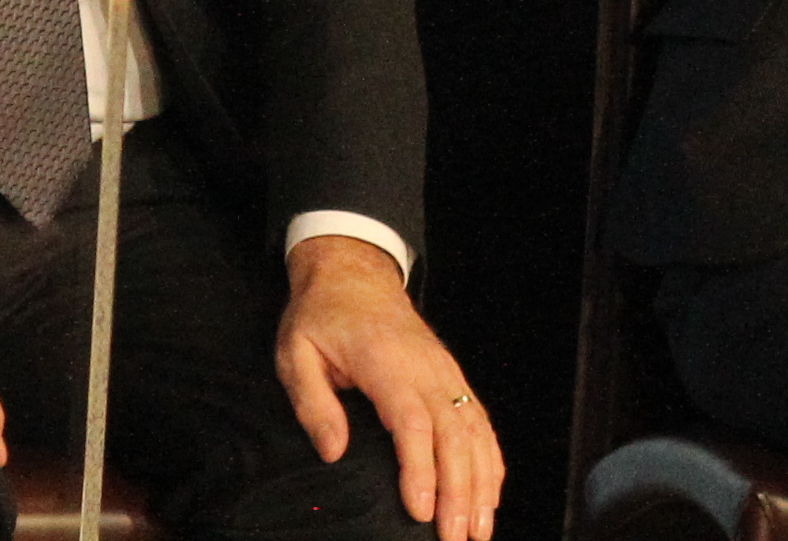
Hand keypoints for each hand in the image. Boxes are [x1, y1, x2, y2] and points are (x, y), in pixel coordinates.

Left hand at [274, 235, 501, 540]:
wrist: (353, 273)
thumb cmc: (322, 316)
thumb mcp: (296, 352)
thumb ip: (313, 403)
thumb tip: (332, 452)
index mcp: (386, 362)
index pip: (411, 422)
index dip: (420, 469)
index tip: (420, 512)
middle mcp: (426, 369)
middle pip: (452, 435)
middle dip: (459, 492)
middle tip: (456, 539)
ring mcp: (445, 373)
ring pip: (474, 432)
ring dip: (481, 484)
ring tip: (479, 531)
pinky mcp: (452, 378)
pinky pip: (479, 421)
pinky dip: (490, 460)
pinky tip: (491, 493)